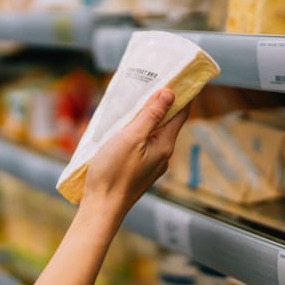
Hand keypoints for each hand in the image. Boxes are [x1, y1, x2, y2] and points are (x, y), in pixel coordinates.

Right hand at [82, 89, 189, 219]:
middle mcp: (163, 154)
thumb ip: (151, 115)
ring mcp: (151, 164)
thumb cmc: (114, 172)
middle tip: (149, 83)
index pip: (182, 112)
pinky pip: (143, 145)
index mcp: (165, 144)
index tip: (177, 76)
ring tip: (132, 104)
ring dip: (146, 118)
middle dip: (160, 103)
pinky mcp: (139, 170)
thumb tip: (170, 93)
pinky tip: (122, 130)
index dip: (182, 93)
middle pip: (168, 122)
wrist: (102, 208)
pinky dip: (137, 132)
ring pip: (154, 134)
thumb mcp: (131, 137)